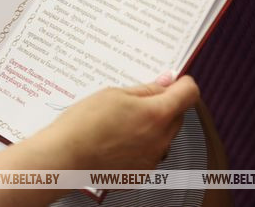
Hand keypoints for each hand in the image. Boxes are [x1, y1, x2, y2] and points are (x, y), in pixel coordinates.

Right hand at [0, 76, 199, 206]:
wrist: (65, 157)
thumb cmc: (84, 123)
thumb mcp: (114, 94)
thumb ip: (146, 89)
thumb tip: (167, 81)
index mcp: (157, 114)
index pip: (189, 94)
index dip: (182, 84)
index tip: (171, 81)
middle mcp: (161, 139)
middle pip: (177, 115)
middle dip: (163, 105)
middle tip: (135, 99)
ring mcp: (152, 158)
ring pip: (163, 135)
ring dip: (151, 125)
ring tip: (119, 121)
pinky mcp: (141, 172)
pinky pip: (149, 152)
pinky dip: (139, 144)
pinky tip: (116, 139)